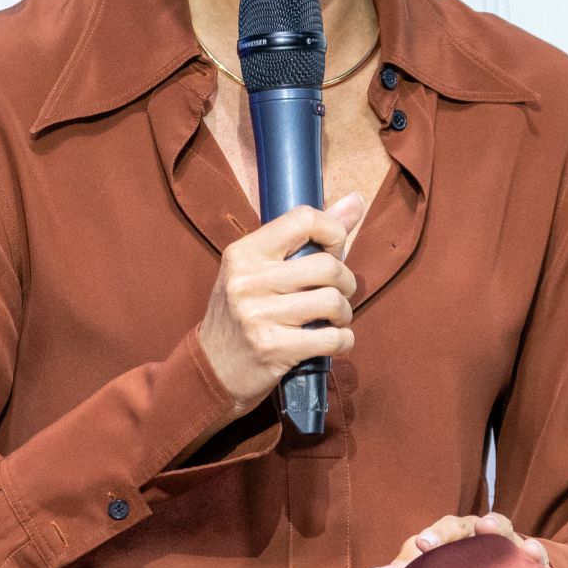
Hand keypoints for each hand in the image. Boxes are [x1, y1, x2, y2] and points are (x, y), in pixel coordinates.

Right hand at [197, 191, 365, 415]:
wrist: (211, 367)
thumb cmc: (244, 311)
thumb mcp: (261, 267)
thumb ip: (309, 235)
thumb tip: (356, 200)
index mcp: (244, 252)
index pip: (303, 218)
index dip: (332, 231)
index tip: (334, 249)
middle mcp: (248, 280)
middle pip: (327, 266)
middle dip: (346, 281)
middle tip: (338, 293)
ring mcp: (258, 316)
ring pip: (333, 302)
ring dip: (344, 313)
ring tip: (333, 318)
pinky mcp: (272, 349)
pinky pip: (331, 338)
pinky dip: (343, 340)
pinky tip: (333, 340)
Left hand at [368, 512, 550, 567]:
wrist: (487, 558)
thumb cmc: (451, 560)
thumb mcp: (427, 564)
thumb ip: (407, 567)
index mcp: (455, 530)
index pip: (445, 528)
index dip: (435, 535)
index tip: (422, 545)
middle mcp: (481, 530)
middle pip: (482, 524)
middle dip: (484, 526)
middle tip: (483, 527)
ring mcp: (506, 542)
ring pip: (510, 533)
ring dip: (515, 538)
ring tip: (523, 547)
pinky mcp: (526, 558)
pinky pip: (536, 555)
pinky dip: (538, 557)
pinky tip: (540, 564)